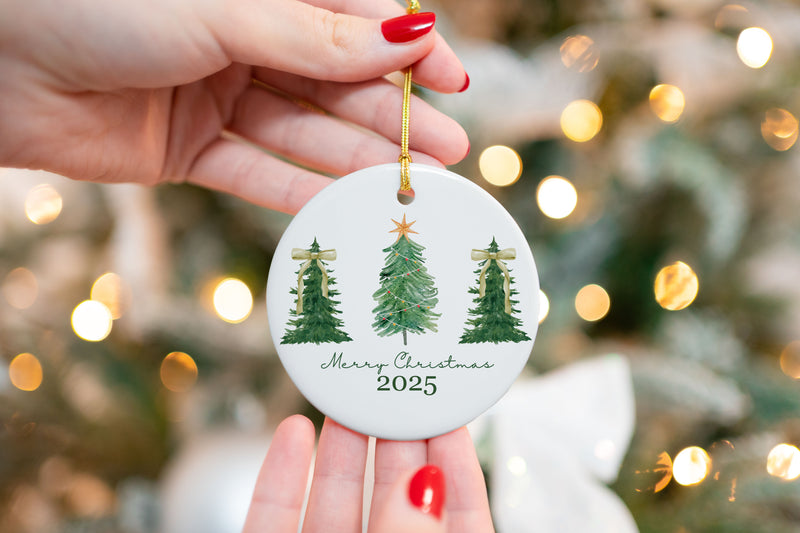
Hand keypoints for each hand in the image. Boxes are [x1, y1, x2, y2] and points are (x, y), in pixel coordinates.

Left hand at [0, 0, 468, 213]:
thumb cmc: (98, 3)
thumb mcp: (226, 12)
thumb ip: (318, 37)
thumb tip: (410, 36)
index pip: (353, 19)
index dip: (406, 50)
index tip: (454, 80)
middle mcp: (244, 40)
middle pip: (336, 82)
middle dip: (393, 116)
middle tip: (451, 151)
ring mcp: (218, 96)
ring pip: (304, 131)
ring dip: (358, 158)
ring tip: (415, 182)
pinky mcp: (189, 149)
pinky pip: (257, 172)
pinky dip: (299, 191)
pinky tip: (346, 207)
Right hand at [244, 415, 494, 532]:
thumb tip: (420, 486)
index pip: (458, 521)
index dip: (458, 469)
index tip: (451, 416)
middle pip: (392, 501)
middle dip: (395, 442)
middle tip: (395, 387)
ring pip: (333, 505)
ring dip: (339, 449)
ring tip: (346, 396)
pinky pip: (273, 522)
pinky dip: (280, 478)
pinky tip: (293, 432)